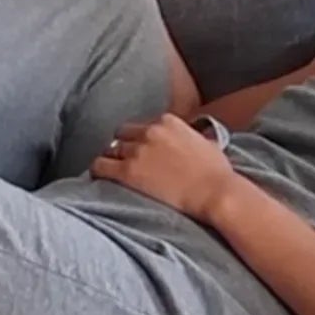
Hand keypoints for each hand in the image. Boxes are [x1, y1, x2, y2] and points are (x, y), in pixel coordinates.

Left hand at [91, 114, 238, 220]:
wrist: (215, 193)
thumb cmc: (217, 172)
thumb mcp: (208, 143)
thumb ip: (195, 136)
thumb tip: (198, 137)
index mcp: (168, 121)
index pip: (142, 125)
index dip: (141, 139)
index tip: (142, 150)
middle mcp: (149, 131)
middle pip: (122, 134)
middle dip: (123, 146)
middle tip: (125, 161)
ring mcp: (137, 151)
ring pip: (110, 149)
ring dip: (112, 159)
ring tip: (113, 170)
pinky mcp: (128, 172)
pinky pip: (100, 166)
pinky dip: (97, 170)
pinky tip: (98, 176)